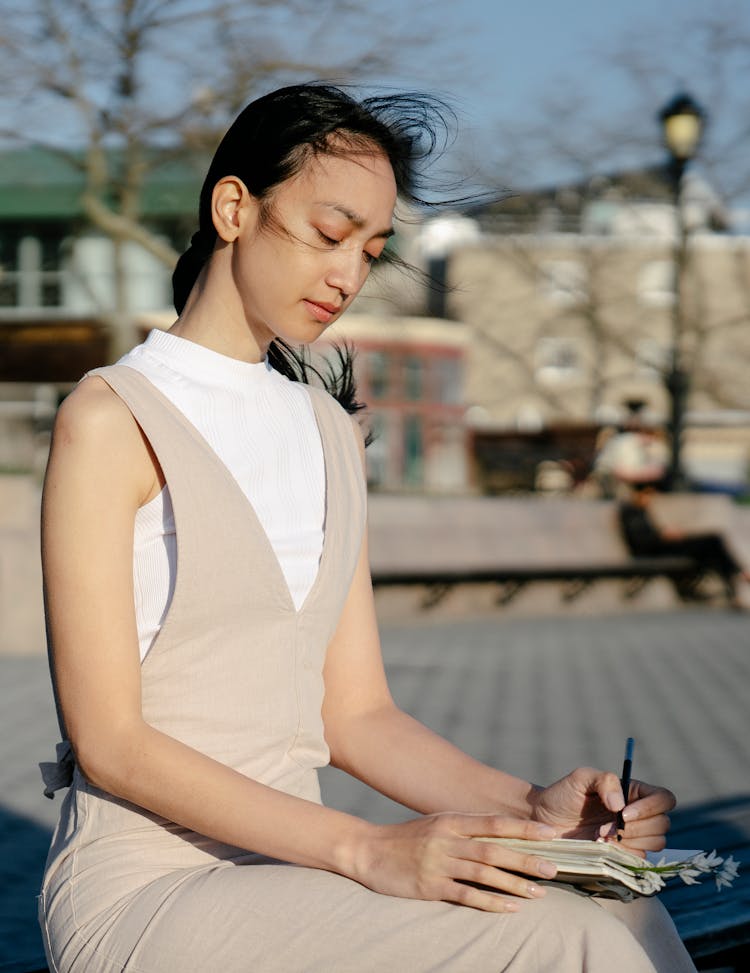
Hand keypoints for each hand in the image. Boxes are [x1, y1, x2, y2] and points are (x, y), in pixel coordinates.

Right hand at [352, 813, 558, 912]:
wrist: (369, 851)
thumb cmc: (408, 838)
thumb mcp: (437, 824)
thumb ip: (466, 828)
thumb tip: (503, 832)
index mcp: (452, 821)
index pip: (496, 823)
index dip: (525, 828)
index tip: (551, 834)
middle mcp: (448, 840)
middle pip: (494, 849)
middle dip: (526, 859)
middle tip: (554, 868)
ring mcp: (439, 863)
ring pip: (484, 874)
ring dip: (514, 884)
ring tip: (539, 893)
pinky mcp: (430, 886)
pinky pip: (466, 896)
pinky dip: (491, 903)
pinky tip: (510, 909)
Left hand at [530, 767, 674, 854]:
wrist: (545, 821)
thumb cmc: (563, 795)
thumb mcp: (581, 778)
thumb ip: (604, 781)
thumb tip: (620, 804)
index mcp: (633, 792)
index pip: (664, 798)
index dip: (651, 807)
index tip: (624, 813)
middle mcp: (638, 814)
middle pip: (662, 824)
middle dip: (635, 828)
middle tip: (605, 827)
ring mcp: (633, 837)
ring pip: (655, 843)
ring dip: (629, 841)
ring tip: (600, 836)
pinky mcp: (625, 856)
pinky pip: (640, 860)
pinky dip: (623, 855)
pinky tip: (601, 847)